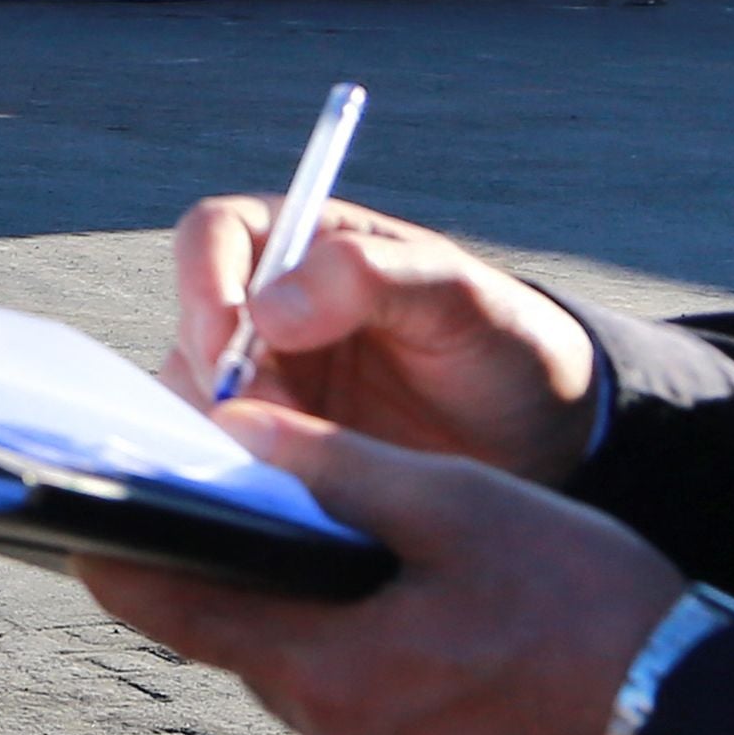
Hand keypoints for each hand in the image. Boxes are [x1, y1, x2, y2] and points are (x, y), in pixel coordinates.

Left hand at [81, 407, 684, 734]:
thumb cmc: (593, 618)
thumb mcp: (465, 513)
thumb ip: (343, 473)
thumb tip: (239, 432)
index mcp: (327, 673)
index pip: (176, 615)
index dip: (121, 562)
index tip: (74, 525)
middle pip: (249, 642)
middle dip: (244, 575)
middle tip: (246, 502)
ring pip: (316, 677)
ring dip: (321, 618)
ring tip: (359, 549)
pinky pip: (374, 715)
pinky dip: (376, 661)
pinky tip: (430, 620)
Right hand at [170, 198, 601, 478]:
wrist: (542, 445)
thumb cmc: (506, 348)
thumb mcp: (461, 298)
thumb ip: (371, 276)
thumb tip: (268, 307)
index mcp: (304, 245)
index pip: (214, 235)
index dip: (204, 280)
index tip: (227, 340)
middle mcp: (267, 311)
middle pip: (191, 328)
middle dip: (215, 376)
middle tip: (270, 424)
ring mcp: (263, 386)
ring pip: (192, 401)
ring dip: (225, 436)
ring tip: (292, 469)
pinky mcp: (270, 454)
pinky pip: (221, 464)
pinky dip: (239, 479)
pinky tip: (287, 498)